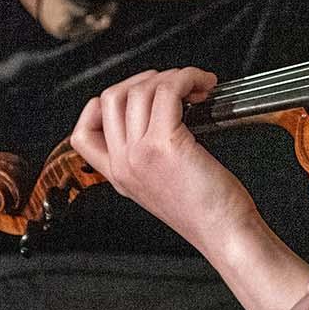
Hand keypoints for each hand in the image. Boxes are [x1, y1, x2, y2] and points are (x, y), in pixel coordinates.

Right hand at [67, 66, 254, 249]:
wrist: (225, 233)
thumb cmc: (209, 209)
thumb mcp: (163, 185)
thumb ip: (150, 155)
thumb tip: (164, 109)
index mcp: (118, 176)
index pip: (82, 132)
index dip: (103, 105)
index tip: (138, 95)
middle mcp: (123, 164)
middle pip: (111, 99)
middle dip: (145, 80)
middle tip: (176, 85)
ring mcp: (139, 154)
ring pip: (139, 90)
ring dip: (172, 76)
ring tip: (197, 86)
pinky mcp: (165, 144)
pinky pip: (168, 92)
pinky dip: (187, 78)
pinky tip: (204, 85)